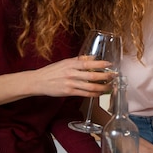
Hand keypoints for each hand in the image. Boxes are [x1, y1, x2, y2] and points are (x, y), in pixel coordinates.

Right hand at [0, 56, 115, 107]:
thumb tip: (93, 58)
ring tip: (110, 86)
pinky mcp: (68, 92)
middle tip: (114, 76)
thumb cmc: (52, 71)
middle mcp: (72, 73)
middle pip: (93, 76)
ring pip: (91, 87)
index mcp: (71, 64)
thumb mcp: (65, 62)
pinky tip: (100, 93)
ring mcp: (70, 84)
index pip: (90, 63)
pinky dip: (94, 94)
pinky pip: (85, 94)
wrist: (38, 81)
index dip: (102, 64)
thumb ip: (79, 60)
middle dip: (106, 77)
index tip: (110, 65)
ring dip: (103, 87)